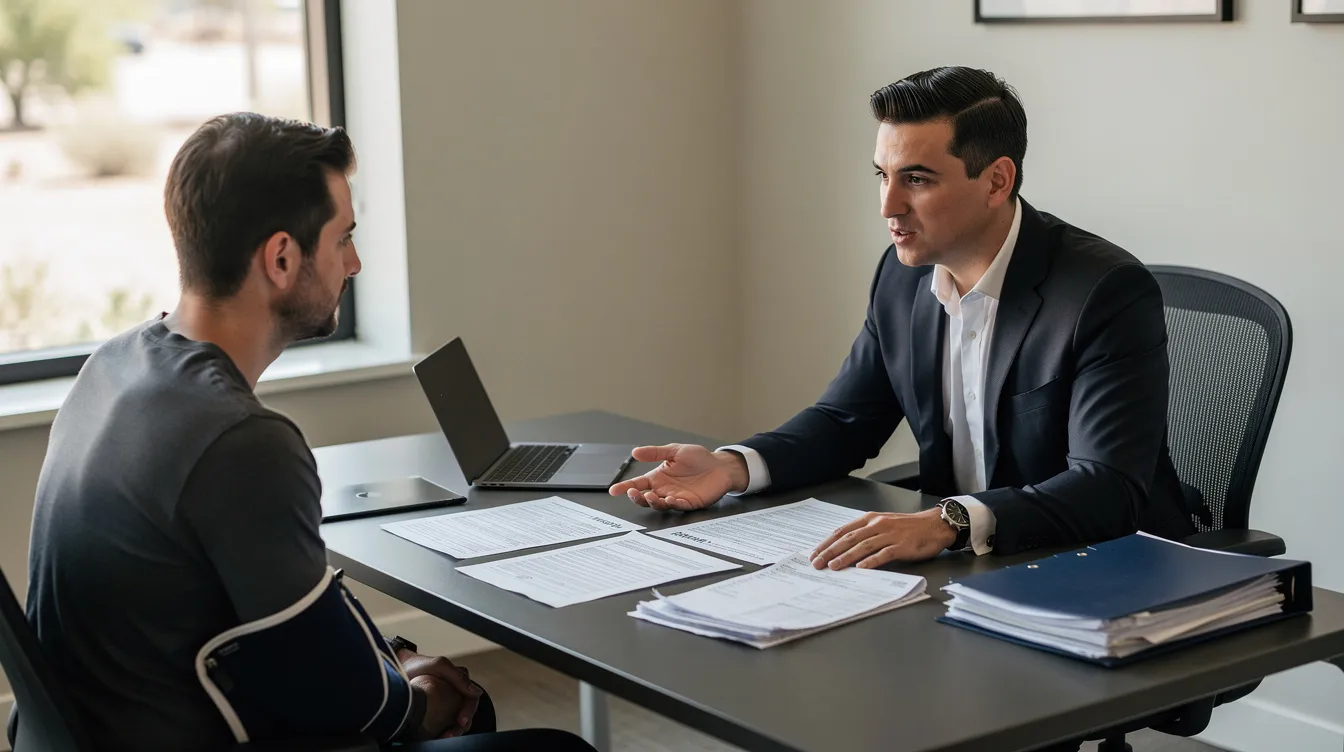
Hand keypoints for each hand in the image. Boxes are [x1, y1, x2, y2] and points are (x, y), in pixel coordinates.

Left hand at [399, 650, 480, 736]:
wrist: (397, 669)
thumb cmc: (418, 665)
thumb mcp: (439, 666)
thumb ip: (458, 676)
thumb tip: (477, 693)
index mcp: (460, 681)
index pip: (471, 700)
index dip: (468, 712)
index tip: (460, 721)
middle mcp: (456, 693)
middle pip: (465, 713)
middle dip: (459, 726)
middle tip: (449, 734)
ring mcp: (446, 703)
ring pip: (455, 721)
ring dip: (452, 731)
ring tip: (443, 737)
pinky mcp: (436, 712)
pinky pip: (443, 723)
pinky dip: (441, 731)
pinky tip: (436, 736)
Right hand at [608, 444, 747, 510]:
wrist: (720, 465)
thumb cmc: (698, 458)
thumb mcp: (674, 451)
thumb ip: (655, 453)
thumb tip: (635, 452)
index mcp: (658, 477)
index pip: (638, 484)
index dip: (625, 487)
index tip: (614, 490)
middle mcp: (664, 489)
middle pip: (645, 498)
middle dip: (637, 497)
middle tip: (633, 493)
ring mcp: (676, 497)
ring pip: (659, 505)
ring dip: (653, 502)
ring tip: (652, 496)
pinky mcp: (689, 503)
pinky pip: (678, 506)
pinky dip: (673, 504)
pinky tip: (670, 499)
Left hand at [809, 509, 956, 569]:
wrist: (934, 525)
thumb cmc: (907, 527)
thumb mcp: (882, 524)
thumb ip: (865, 533)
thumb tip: (843, 547)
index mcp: (870, 519)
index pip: (843, 531)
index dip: (827, 542)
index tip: (814, 553)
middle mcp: (877, 525)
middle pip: (849, 539)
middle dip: (830, 551)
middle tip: (817, 563)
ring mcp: (889, 535)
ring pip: (863, 546)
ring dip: (846, 557)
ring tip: (833, 567)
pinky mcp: (901, 546)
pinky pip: (884, 554)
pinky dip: (871, 561)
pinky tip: (861, 568)